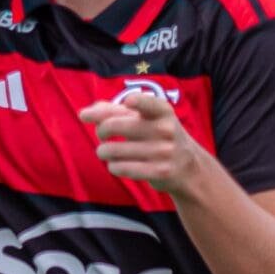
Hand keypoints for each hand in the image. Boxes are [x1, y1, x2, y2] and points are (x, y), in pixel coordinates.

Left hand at [79, 94, 203, 194]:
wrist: (189, 167)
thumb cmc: (158, 136)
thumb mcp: (147, 119)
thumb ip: (116, 110)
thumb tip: (85, 112)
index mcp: (162, 111)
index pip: (147, 103)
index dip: (137, 101)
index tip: (128, 103)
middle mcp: (164, 129)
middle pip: (114, 125)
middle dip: (101, 130)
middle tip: (101, 134)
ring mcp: (163, 151)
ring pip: (113, 150)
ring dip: (103, 151)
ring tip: (105, 152)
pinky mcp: (160, 172)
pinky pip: (121, 168)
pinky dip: (113, 166)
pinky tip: (116, 164)